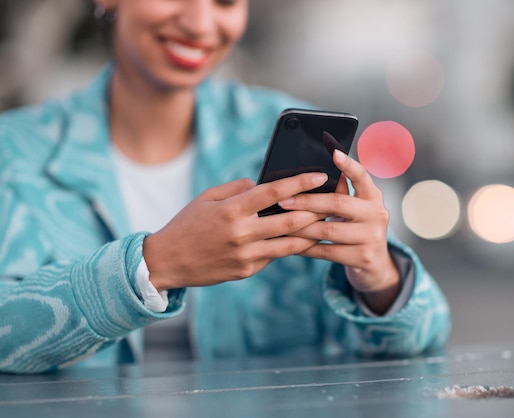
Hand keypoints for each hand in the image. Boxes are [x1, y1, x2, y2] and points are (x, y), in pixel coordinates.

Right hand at [143, 172, 328, 290]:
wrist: (166, 262)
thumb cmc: (187, 223)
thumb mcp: (207, 197)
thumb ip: (237, 188)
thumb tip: (262, 185)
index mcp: (232, 210)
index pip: (275, 192)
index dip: (301, 182)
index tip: (320, 175)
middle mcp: (242, 233)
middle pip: (291, 221)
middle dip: (316, 209)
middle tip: (332, 200)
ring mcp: (246, 255)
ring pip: (290, 244)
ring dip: (311, 232)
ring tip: (325, 221)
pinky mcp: (247, 271)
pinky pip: (274, 255)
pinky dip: (289, 246)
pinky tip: (301, 238)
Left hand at [278, 150, 400, 314]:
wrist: (375, 264)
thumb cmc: (357, 229)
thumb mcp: (355, 210)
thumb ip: (341, 193)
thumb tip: (309, 176)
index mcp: (373, 197)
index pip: (362, 176)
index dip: (348, 165)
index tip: (334, 153)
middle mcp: (377, 214)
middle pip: (338, 203)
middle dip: (307, 201)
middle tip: (284, 201)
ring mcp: (372, 237)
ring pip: (328, 230)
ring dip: (301, 228)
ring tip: (282, 224)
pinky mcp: (363, 258)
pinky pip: (327, 251)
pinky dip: (307, 248)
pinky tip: (292, 244)